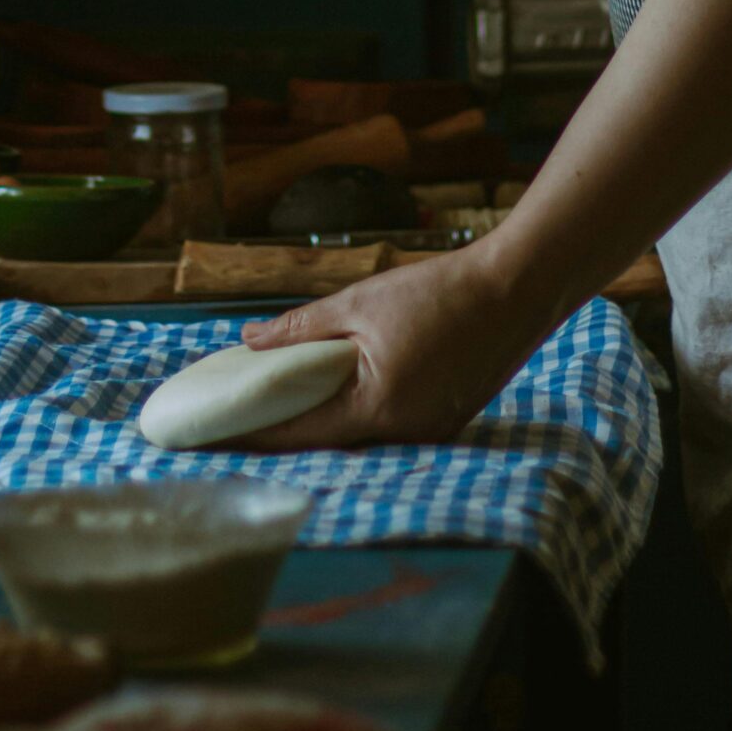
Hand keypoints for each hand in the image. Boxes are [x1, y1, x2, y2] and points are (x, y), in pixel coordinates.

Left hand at [234, 244, 541, 450]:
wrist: (515, 289)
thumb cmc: (438, 291)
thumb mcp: (360, 302)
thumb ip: (301, 327)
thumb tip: (248, 342)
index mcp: (379, 408)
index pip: (302, 433)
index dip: (256, 434)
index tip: (216, 435)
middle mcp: (405, 433)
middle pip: (330, 441)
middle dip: (285, 431)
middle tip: (239, 421)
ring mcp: (430, 432)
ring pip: (359, 436)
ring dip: (321, 422)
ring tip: (277, 405)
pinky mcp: (445, 420)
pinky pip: (387, 425)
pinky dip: (356, 413)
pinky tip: (334, 394)